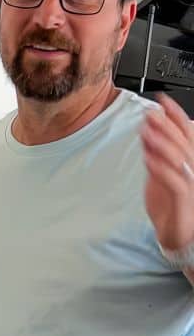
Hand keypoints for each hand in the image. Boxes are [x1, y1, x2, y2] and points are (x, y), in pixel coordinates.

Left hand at [140, 92, 193, 251]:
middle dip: (166, 125)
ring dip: (163, 143)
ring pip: (180, 159)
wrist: (175, 234)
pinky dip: (161, 168)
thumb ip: (155, 154)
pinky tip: (148, 158)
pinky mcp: (183, 200)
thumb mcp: (158, 175)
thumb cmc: (169, 205)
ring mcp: (191, 184)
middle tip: (150, 113)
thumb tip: (147, 132)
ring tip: (147, 132)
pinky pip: (175, 181)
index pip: (186, 132)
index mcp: (189, 160)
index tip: (161, 101)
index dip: (175, 115)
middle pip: (183, 142)